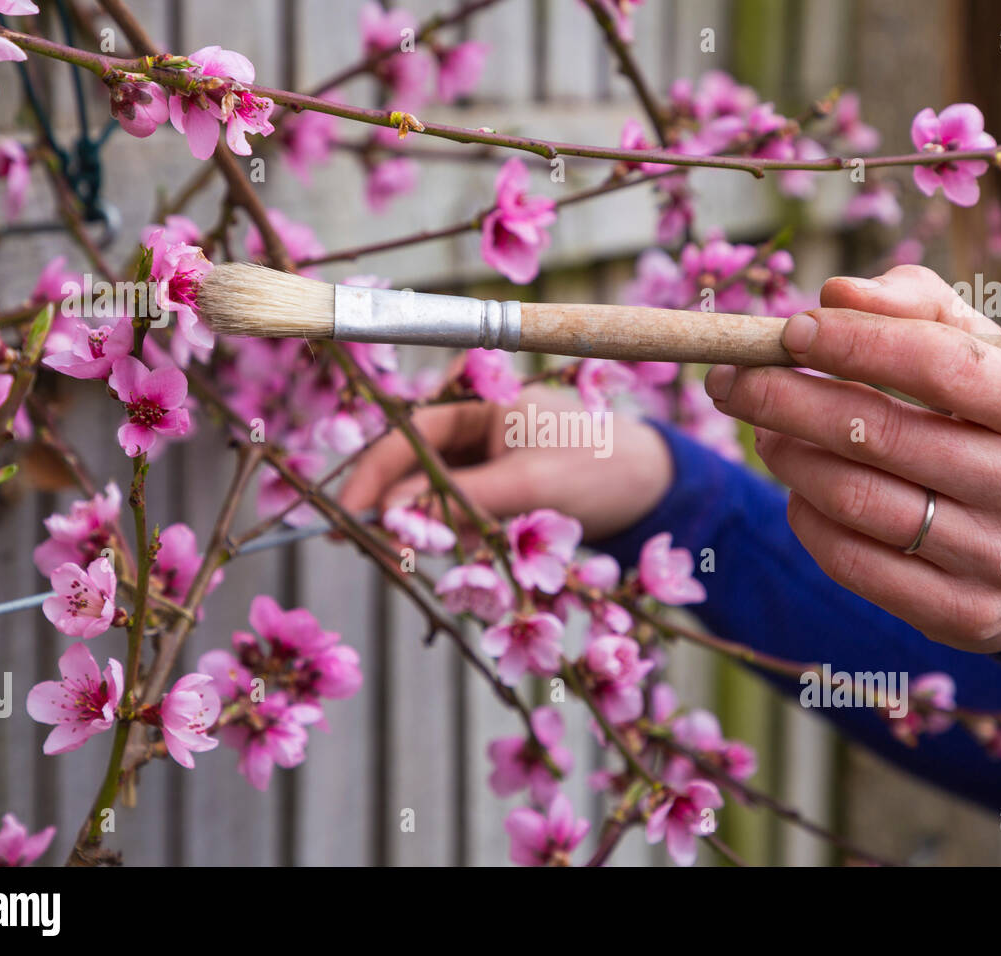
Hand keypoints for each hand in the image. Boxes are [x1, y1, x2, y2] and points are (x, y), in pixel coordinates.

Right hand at [339, 385, 672, 540]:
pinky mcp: (493, 487)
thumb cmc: (599, 469)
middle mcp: (475, 422)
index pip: (410, 433)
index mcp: (482, 398)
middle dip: (395, 505)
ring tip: (421, 552)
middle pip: (412, 464)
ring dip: (423, 524)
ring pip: (430, 493)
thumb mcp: (529, 484)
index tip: (349, 511)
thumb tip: (392, 516)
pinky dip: (448, 532)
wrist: (651, 491)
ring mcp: (483, 456)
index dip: (375, 473)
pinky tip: (453, 550)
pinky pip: (454, 509)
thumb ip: (459, 499)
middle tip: (369, 545)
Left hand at [704, 265, 1000, 653]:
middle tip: (732, 380)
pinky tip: (798, 487)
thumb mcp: (996, 360)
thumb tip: (836, 293)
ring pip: (854, 499)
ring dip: (787, 455)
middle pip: (880, 435)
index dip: (855, 343)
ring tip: (763, 430)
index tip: (790, 330)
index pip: (942, 366)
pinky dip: (805, 515)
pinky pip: (849, 559)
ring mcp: (997, 561)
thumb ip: (921, 309)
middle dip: (786, 398)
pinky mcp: (960, 615)